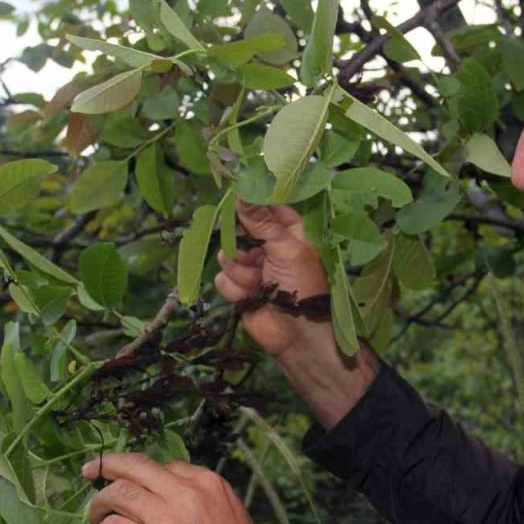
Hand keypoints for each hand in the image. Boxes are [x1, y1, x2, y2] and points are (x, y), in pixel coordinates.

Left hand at [82, 452, 277, 523]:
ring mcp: (164, 518)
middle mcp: (185, 493)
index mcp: (208, 484)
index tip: (134, 482)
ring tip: (94, 517)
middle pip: (136, 467)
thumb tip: (176, 505)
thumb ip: (204, 504)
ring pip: (118, 494)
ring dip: (99, 504)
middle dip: (108, 465)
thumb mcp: (233, 519)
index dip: (144, 474)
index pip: (166, 466)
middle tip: (92, 470)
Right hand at [213, 201, 377, 429]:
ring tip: (259, 282)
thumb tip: (243, 188)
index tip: (233, 188)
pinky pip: (222, 277)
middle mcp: (270, 246)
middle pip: (240, 229)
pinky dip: (236, 288)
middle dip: (241, 242)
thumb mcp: (285, 246)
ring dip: (241, 270)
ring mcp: (253, 267)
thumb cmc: (302, 285)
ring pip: (227, 255)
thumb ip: (261, 220)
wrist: (296, 335)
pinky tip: (251, 297)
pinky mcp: (238, 287)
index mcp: (291, 231)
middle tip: (248, 247)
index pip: (266, 206)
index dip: (250, 199)